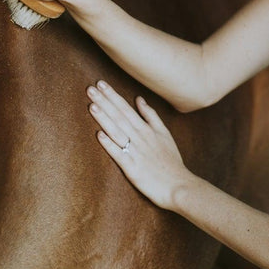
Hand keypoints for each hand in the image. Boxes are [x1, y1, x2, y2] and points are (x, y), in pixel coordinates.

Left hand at [87, 81, 192, 210]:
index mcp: (146, 129)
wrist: (178, 185)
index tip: (100, 84)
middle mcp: (140, 137)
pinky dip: (109, 144)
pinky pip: (119, 154)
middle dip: (104, 101)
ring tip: (91, 105)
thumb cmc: (171, 161)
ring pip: (117, 132)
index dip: (112, 95)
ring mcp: (136, 152)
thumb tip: (139, 99)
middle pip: (119, 116)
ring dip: (104, 118)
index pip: (126, 108)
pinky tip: (98, 135)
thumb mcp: (164, 133)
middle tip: (90, 88)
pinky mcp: (132, 168)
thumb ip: (151, 116)